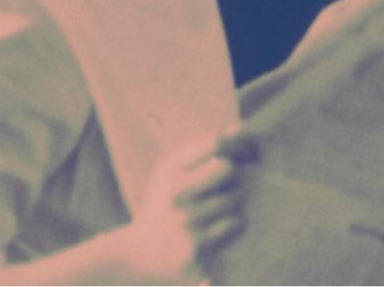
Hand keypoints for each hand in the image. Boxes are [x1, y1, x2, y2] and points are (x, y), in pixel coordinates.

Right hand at [113, 132, 252, 283]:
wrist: (139, 255)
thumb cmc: (165, 206)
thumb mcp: (172, 173)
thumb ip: (204, 149)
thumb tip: (241, 127)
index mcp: (167, 171)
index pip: (214, 142)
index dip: (237, 144)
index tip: (244, 153)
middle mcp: (174, 195)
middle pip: (229, 169)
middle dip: (230, 177)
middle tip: (220, 188)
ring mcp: (185, 223)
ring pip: (236, 198)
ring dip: (231, 204)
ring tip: (212, 212)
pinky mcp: (196, 247)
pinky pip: (236, 224)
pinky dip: (231, 225)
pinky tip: (213, 230)